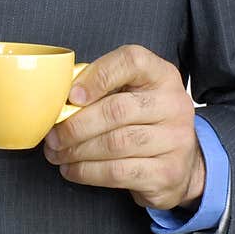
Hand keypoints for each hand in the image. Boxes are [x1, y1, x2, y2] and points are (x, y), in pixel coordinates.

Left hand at [43, 44, 205, 210]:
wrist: (181, 164)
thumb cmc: (143, 122)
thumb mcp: (130, 94)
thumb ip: (101, 87)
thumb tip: (59, 97)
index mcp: (162, 75)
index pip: (131, 61)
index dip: (97, 76)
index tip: (70, 96)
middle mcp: (174, 104)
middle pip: (116, 110)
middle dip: (75, 125)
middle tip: (52, 136)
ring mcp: (175, 139)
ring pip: (114, 144)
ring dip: (77, 151)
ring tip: (57, 153)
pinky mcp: (168, 172)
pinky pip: (118, 172)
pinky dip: (87, 172)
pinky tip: (72, 169)